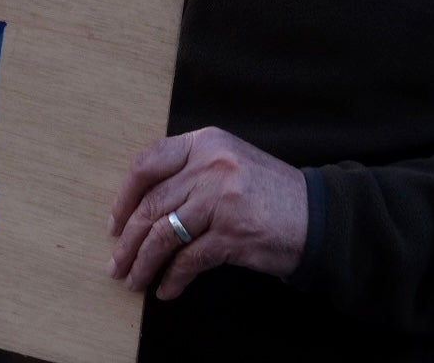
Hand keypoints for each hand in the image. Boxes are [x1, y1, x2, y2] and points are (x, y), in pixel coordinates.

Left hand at [107, 127, 307, 299]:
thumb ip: (188, 172)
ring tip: (134, 281)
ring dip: (144, 263)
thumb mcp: (228, 162)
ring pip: (164, 235)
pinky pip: (189, 260)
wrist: (318, 216)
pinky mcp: (233, 234)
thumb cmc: (268, 192)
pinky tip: (166, 290)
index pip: (147, 164)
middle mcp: (211, 166)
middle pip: (151, 205)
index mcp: (205, 143)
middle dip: (128, 240)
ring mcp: (222, 199)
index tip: (114, 224)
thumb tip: (137, 207)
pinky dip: (173, 279)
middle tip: (116, 264)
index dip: (124, 198)